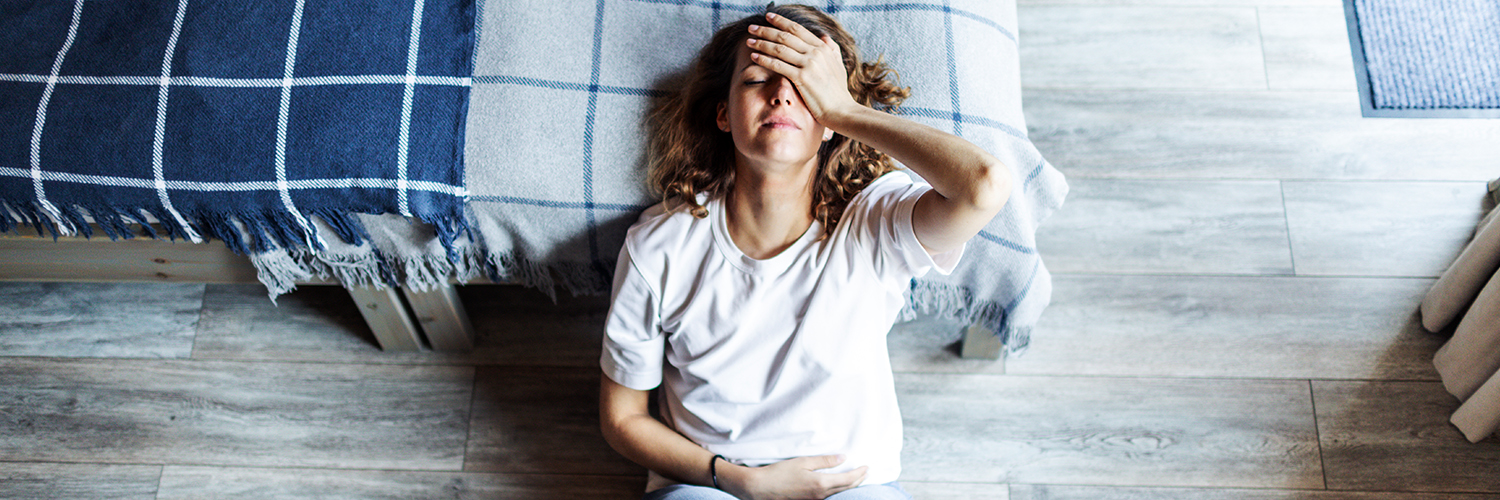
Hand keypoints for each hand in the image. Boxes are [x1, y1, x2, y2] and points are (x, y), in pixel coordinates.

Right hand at [720, 454, 868, 499]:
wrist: (760, 488)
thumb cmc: (779, 473)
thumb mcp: (803, 462)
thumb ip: (824, 461)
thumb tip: (843, 458)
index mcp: (821, 484)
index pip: (848, 479)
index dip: (860, 473)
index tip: (868, 466)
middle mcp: (821, 496)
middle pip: (846, 488)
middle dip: (859, 480)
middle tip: (867, 472)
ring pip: (839, 494)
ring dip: (850, 485)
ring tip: (857, 478)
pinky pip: (829, 497)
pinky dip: (838, 490)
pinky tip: (838, 485)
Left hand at [746, 13, 860, 125]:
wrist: (842, 111)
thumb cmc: (838, 93)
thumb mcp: (838, 66)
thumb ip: (832, 50)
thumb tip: (825, 37)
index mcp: (823, 48)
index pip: (798, 29)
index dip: (781, 21)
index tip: (768, 17)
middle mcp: (815, 53)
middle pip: (785, 36)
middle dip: (766, 30)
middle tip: (752, 27)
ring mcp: (809, 64)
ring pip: (780, 49)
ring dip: (762, 43)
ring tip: (749, 41)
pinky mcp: (802, 78)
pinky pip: (779, 65)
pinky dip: (765, 59)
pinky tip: (754, 57)